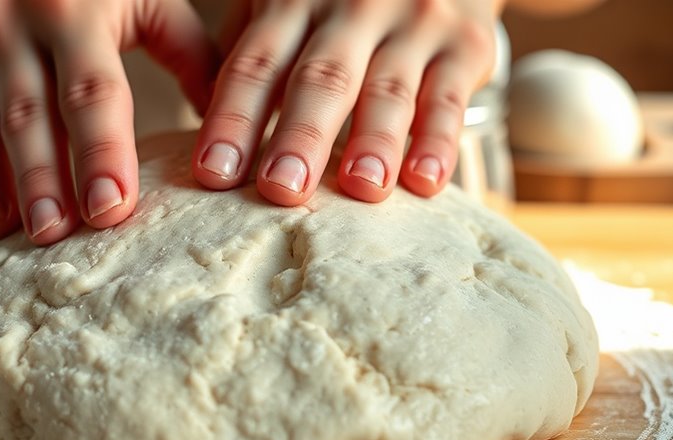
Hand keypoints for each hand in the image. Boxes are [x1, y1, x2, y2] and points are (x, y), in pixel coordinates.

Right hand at [0, 0, 218, 244]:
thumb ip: (187, 51)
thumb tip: (225, 126)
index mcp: (76, 9)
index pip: (93, 92)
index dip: (103, 153)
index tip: (114, 209)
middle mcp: (18, 23)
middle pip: (37, 115)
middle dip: (49, 179)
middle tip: (64, 237)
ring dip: (12, 187)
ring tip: (35, 237)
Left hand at [193, 0, 498, 203]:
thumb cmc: (341, 2)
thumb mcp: (288, 7)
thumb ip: (253, 60)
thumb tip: (207, 133)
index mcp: (294, 2)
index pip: (257, 64)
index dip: (233, 117)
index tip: (214, 171)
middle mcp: (352, 8)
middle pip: (321, 78)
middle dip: (300, 135)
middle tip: (281, 189)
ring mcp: (413, 24)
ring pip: (388, 89)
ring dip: (374, 140)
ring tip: (361, 188)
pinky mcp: (465, 45)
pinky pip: (450, 98)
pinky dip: (438, 141)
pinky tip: (423, 182)